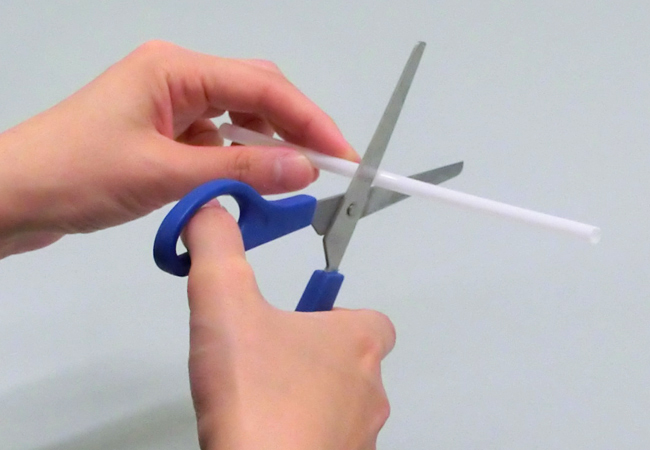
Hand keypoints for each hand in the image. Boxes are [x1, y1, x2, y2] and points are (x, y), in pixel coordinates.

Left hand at [0, 41, 356, 256]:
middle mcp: (176, 79)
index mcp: (175, 70)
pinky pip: (216, 141)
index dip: (309, 120)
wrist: (14, 197)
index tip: (342, 154)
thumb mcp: (166, 174)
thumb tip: (305, 169)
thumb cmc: (76, 175)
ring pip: (238, 119)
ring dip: (268, 146)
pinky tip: (252, 181)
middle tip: (329, 166)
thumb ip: (241, 170)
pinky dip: (239, 161)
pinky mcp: (162, 133)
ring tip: (296, 177)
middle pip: (255, 94)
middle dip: (295, 128)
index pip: (262, 86)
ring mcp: (168, 106)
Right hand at [184, 202, 395, 449]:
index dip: (339, 316)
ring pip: (343, 406)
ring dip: (310, 396)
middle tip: (270, 357)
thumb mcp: (224, 304)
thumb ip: (216, 249)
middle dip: (316, 357)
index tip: (302, 319)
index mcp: (355, 342)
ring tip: (262, 396)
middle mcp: (369, 390)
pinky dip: (304, 435)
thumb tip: (209, 211)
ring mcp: (360, 436)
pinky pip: (327, 443)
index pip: (373, 320)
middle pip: (356, 363)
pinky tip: (265, 433)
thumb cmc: (255, 395)